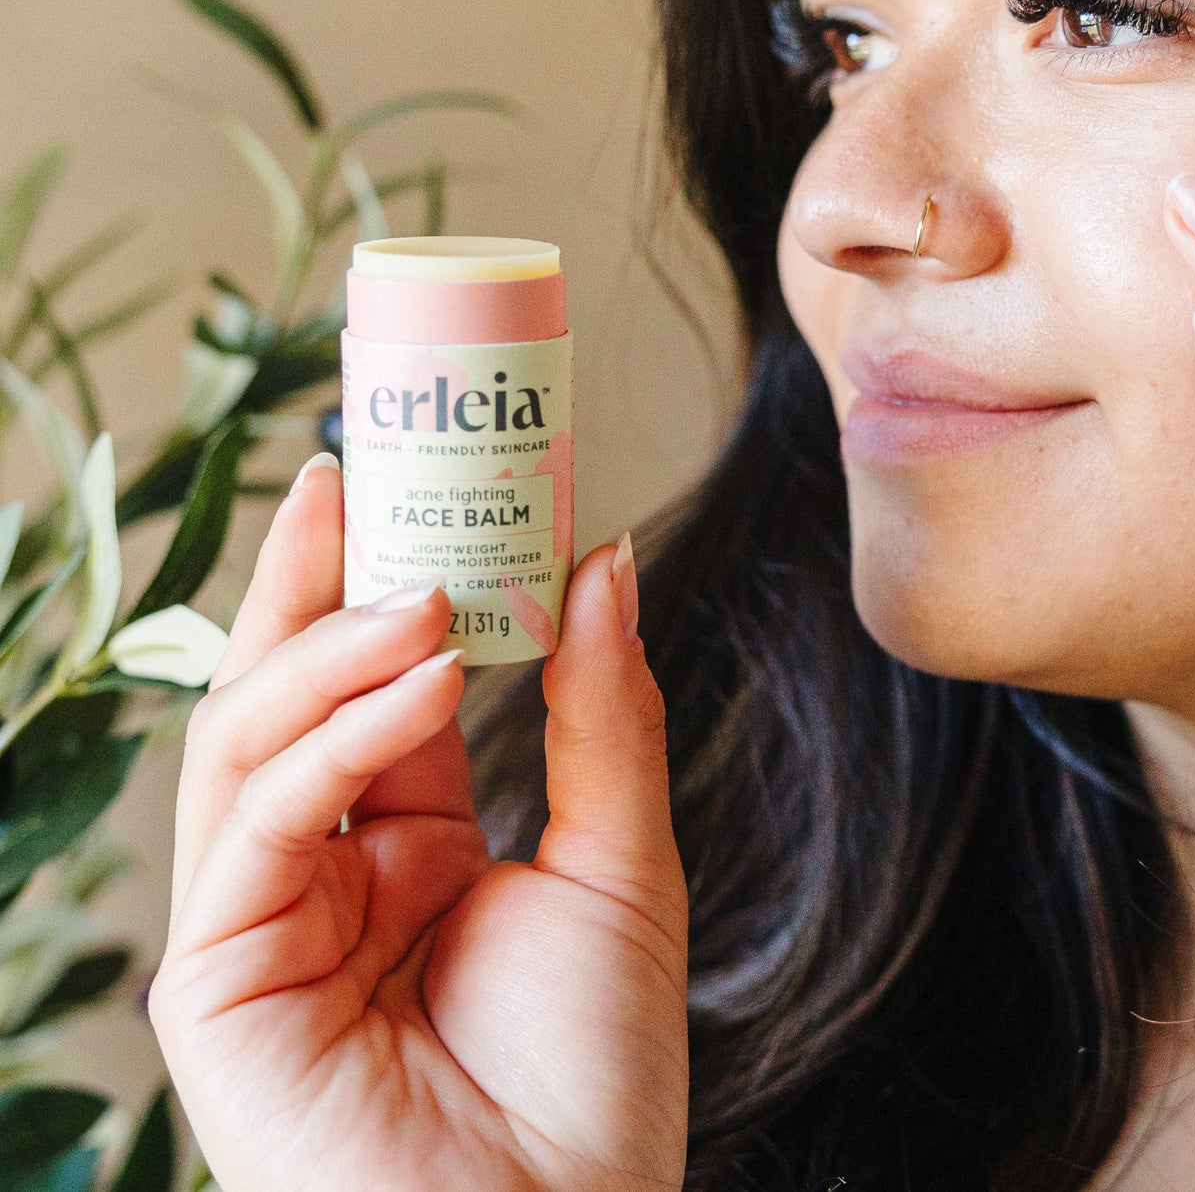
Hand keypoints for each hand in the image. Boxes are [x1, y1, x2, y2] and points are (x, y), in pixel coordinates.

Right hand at [150, 458, 687, 1190]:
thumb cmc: (595, 1076)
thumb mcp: (621, 861)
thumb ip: (601, 711)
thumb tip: (604, 560)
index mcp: (414, 847)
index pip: (379, 687)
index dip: (390, 582)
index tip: (415, 478)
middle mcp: (328, 875)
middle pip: (290, 696)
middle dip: (314, 581)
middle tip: (355, 473)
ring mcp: (266, 926)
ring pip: (250, 742)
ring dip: (332, 648)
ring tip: (425, 585)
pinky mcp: (220, 985)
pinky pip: (256, 825)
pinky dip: (331, 738)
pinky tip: (416, 680)